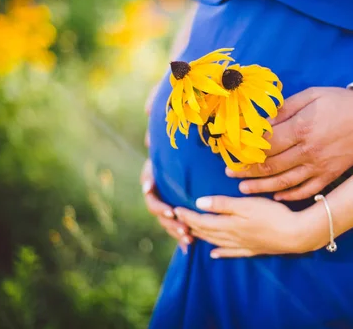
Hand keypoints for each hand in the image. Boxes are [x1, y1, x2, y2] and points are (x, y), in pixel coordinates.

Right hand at [142, 82, 191, 251]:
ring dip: (176, 229)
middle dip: (166, 218)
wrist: (204, 137)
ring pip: (168, 219)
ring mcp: (172, 197)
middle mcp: (163, 185)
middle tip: (179, 223)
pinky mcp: (184, 206)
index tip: (154, 192)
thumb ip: (159, 106)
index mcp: (158, 169)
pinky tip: (192, 245)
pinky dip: (184, 233)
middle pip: (157, 207)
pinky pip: (182, 223)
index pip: (148, 183)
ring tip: (188, 238)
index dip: (151, 190)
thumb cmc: (185, 124)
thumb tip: (148, 108)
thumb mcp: (174, 113)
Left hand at [174, 196, 325, 257]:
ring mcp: (242, 245)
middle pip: (206, 232)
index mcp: (228, 224)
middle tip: (177, 222)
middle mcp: (231, 237)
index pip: (201, 220)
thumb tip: (199, 203)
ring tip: (190, 235)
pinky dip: (221, 252)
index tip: (175, 209)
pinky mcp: (253, 249)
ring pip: (216, 242)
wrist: (295, 234)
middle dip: (190, 227)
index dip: (187, 215)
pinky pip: (231, 252)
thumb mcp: (246, 204)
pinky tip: (214, 254)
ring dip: (202, 238)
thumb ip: (222, 204)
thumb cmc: (272, 215)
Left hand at [227, 87, 352, 200]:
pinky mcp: (329, 176)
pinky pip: (305, 191)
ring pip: (283, 182)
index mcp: (302, 128)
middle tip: (230, 171)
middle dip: (247, 170)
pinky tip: (274, 195)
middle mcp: (308, 151)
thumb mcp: (311, 95)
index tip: (231, 151)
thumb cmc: (340, 102)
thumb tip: (261, 121)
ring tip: (243, 188)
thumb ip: (285, 109)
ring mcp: (319, 166)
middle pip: (270, 165)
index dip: (246, 150)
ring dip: (260, 186)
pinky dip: (288, 195)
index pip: (266, 144)